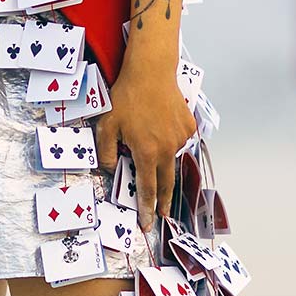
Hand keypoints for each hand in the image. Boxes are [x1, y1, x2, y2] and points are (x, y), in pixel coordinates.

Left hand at [96, 57, 196, 231]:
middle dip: (165, 202)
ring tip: (149, 139)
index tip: (149, 224)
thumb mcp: (106, 126)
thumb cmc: (126, 96)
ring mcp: (181, 138)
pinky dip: (169, 140)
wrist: (151, 71)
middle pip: (167, 183)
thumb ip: (107, 152)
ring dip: (162, 159)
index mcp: (146, 153)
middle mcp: (167, 149)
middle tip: (164, 215)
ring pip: (170, 158)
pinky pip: (178, 141)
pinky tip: (158, 126)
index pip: (148, 190)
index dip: (148, 210)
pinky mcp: (189, 127)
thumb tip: (113, 168)